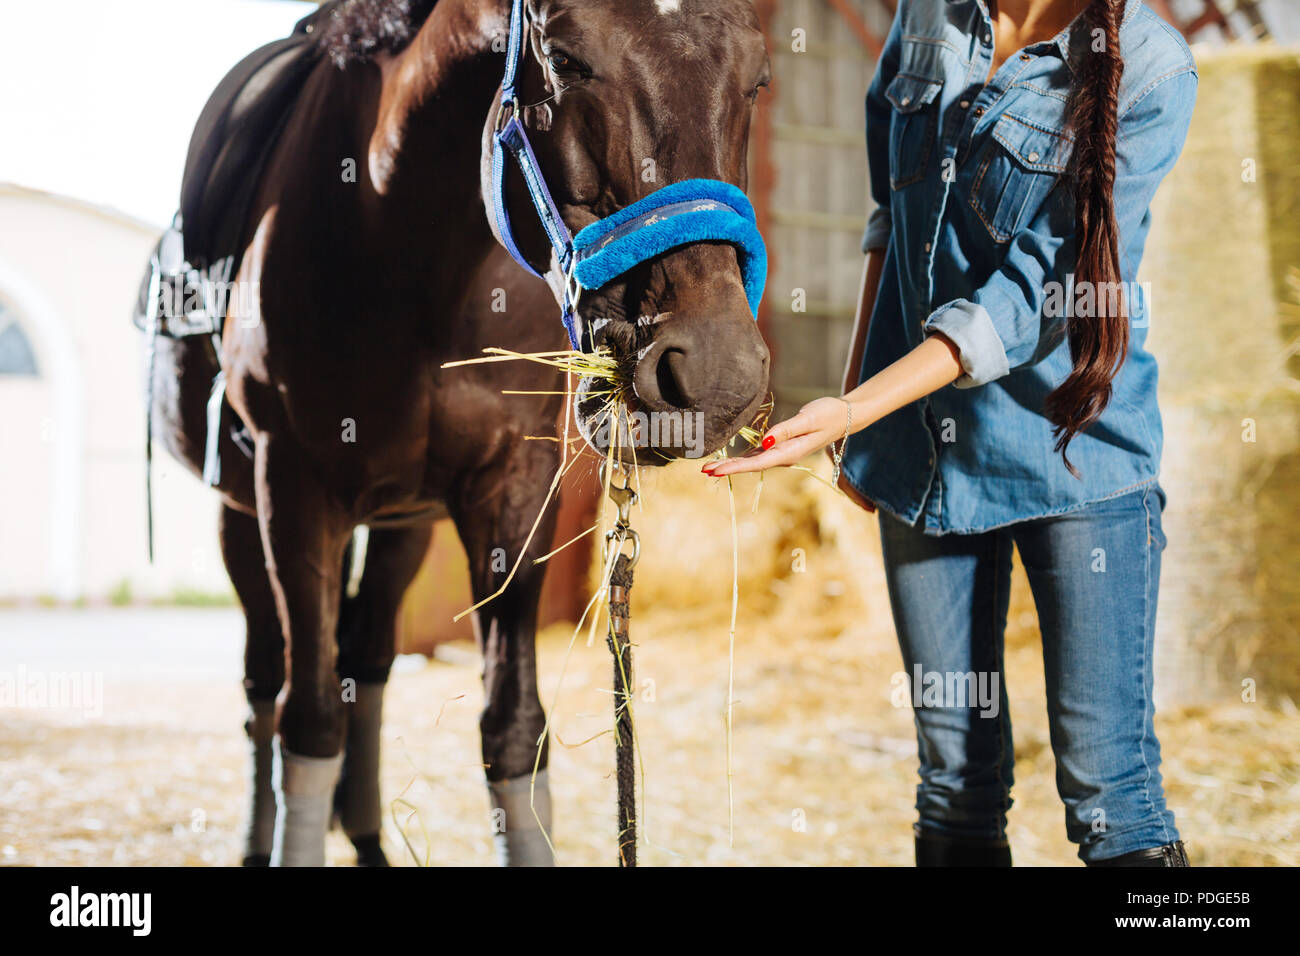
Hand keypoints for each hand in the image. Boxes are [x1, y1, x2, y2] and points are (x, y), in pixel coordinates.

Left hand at [703, 396, 851, 477]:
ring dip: (732, 465)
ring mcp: (782, 453)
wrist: (845, 415)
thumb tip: (765, 442)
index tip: (715, 470)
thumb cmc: (828, 413)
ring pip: (753, 461)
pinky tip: (730, 459)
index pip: (756, 463)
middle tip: (703, 470)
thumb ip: (786, 430)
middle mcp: (784, 456)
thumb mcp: (808, 419)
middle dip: (727, 468)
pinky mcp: (781, 446)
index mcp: (789, 453)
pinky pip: (759, 455)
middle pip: (751, 465)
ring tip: (710, 467)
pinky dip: (742, 458)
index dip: (734, 467)